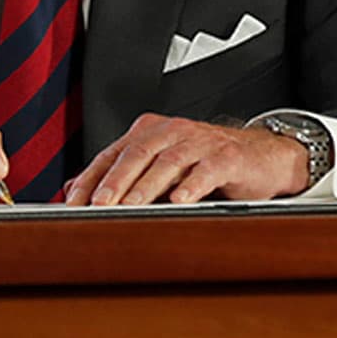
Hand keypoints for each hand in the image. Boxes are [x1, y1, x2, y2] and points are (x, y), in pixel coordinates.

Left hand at [64, 114, 310, 204]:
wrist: (264, 157)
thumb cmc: (210, 163)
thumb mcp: (162, 169)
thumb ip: (122, 176)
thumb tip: (76, 188)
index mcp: (152, 132)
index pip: (113, 153)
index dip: (91, 178)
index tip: (73, 202)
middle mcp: (173, 131)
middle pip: (137, 153)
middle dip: (114, 181)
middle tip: (97, 204)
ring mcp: (201, 142)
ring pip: (168, 161)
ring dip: (147, 185)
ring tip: (131, 206)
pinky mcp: (228, 156)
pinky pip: (207, 169)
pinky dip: (191, 185)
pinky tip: (179, 201)